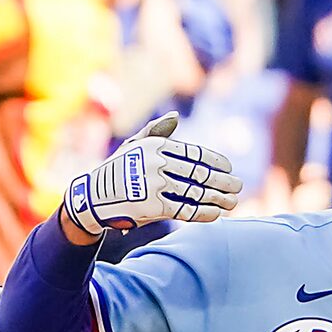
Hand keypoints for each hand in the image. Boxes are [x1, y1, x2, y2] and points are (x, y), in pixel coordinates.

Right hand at [63, 111, 241, 234]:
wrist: (92, 198)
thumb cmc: (116, 170)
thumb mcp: (133, 146)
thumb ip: (156, 132)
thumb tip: (175, 118)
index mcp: (155, 146)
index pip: (193, 153)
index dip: (215, 161)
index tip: (229, 168)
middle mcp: (156, 163)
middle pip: (198, 173)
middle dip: (222, 181)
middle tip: (238, 186)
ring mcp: (155, 185)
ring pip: (195, 192)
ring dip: (218, 198)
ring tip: (232, 202)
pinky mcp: (152, 206)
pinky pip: (184, 210)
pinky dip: (203, 212)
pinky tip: (217, 214)